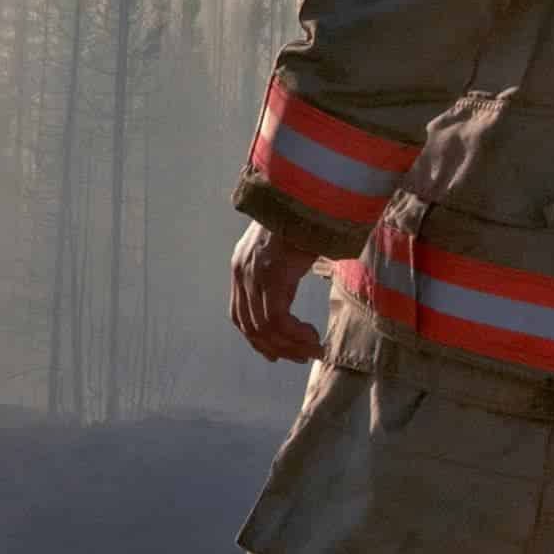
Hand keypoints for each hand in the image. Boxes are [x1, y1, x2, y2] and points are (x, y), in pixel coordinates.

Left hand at [229, 220, 324, 364]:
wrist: (307, 197)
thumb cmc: (303, 222)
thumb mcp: (284, 252)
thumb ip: (280, 273)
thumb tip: (291, 292)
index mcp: (241, 268)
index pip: (240, 316)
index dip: (258, 340)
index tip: (278, 353)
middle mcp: (242, 273)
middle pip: (250, 327)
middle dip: (277, 348)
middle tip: (303, 356)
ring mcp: (254, 275)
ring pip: (264, 327)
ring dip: (290, 345)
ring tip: (313, 349)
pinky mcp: (271, 275)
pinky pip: (277, 319)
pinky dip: (294, 334)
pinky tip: (312, 335)